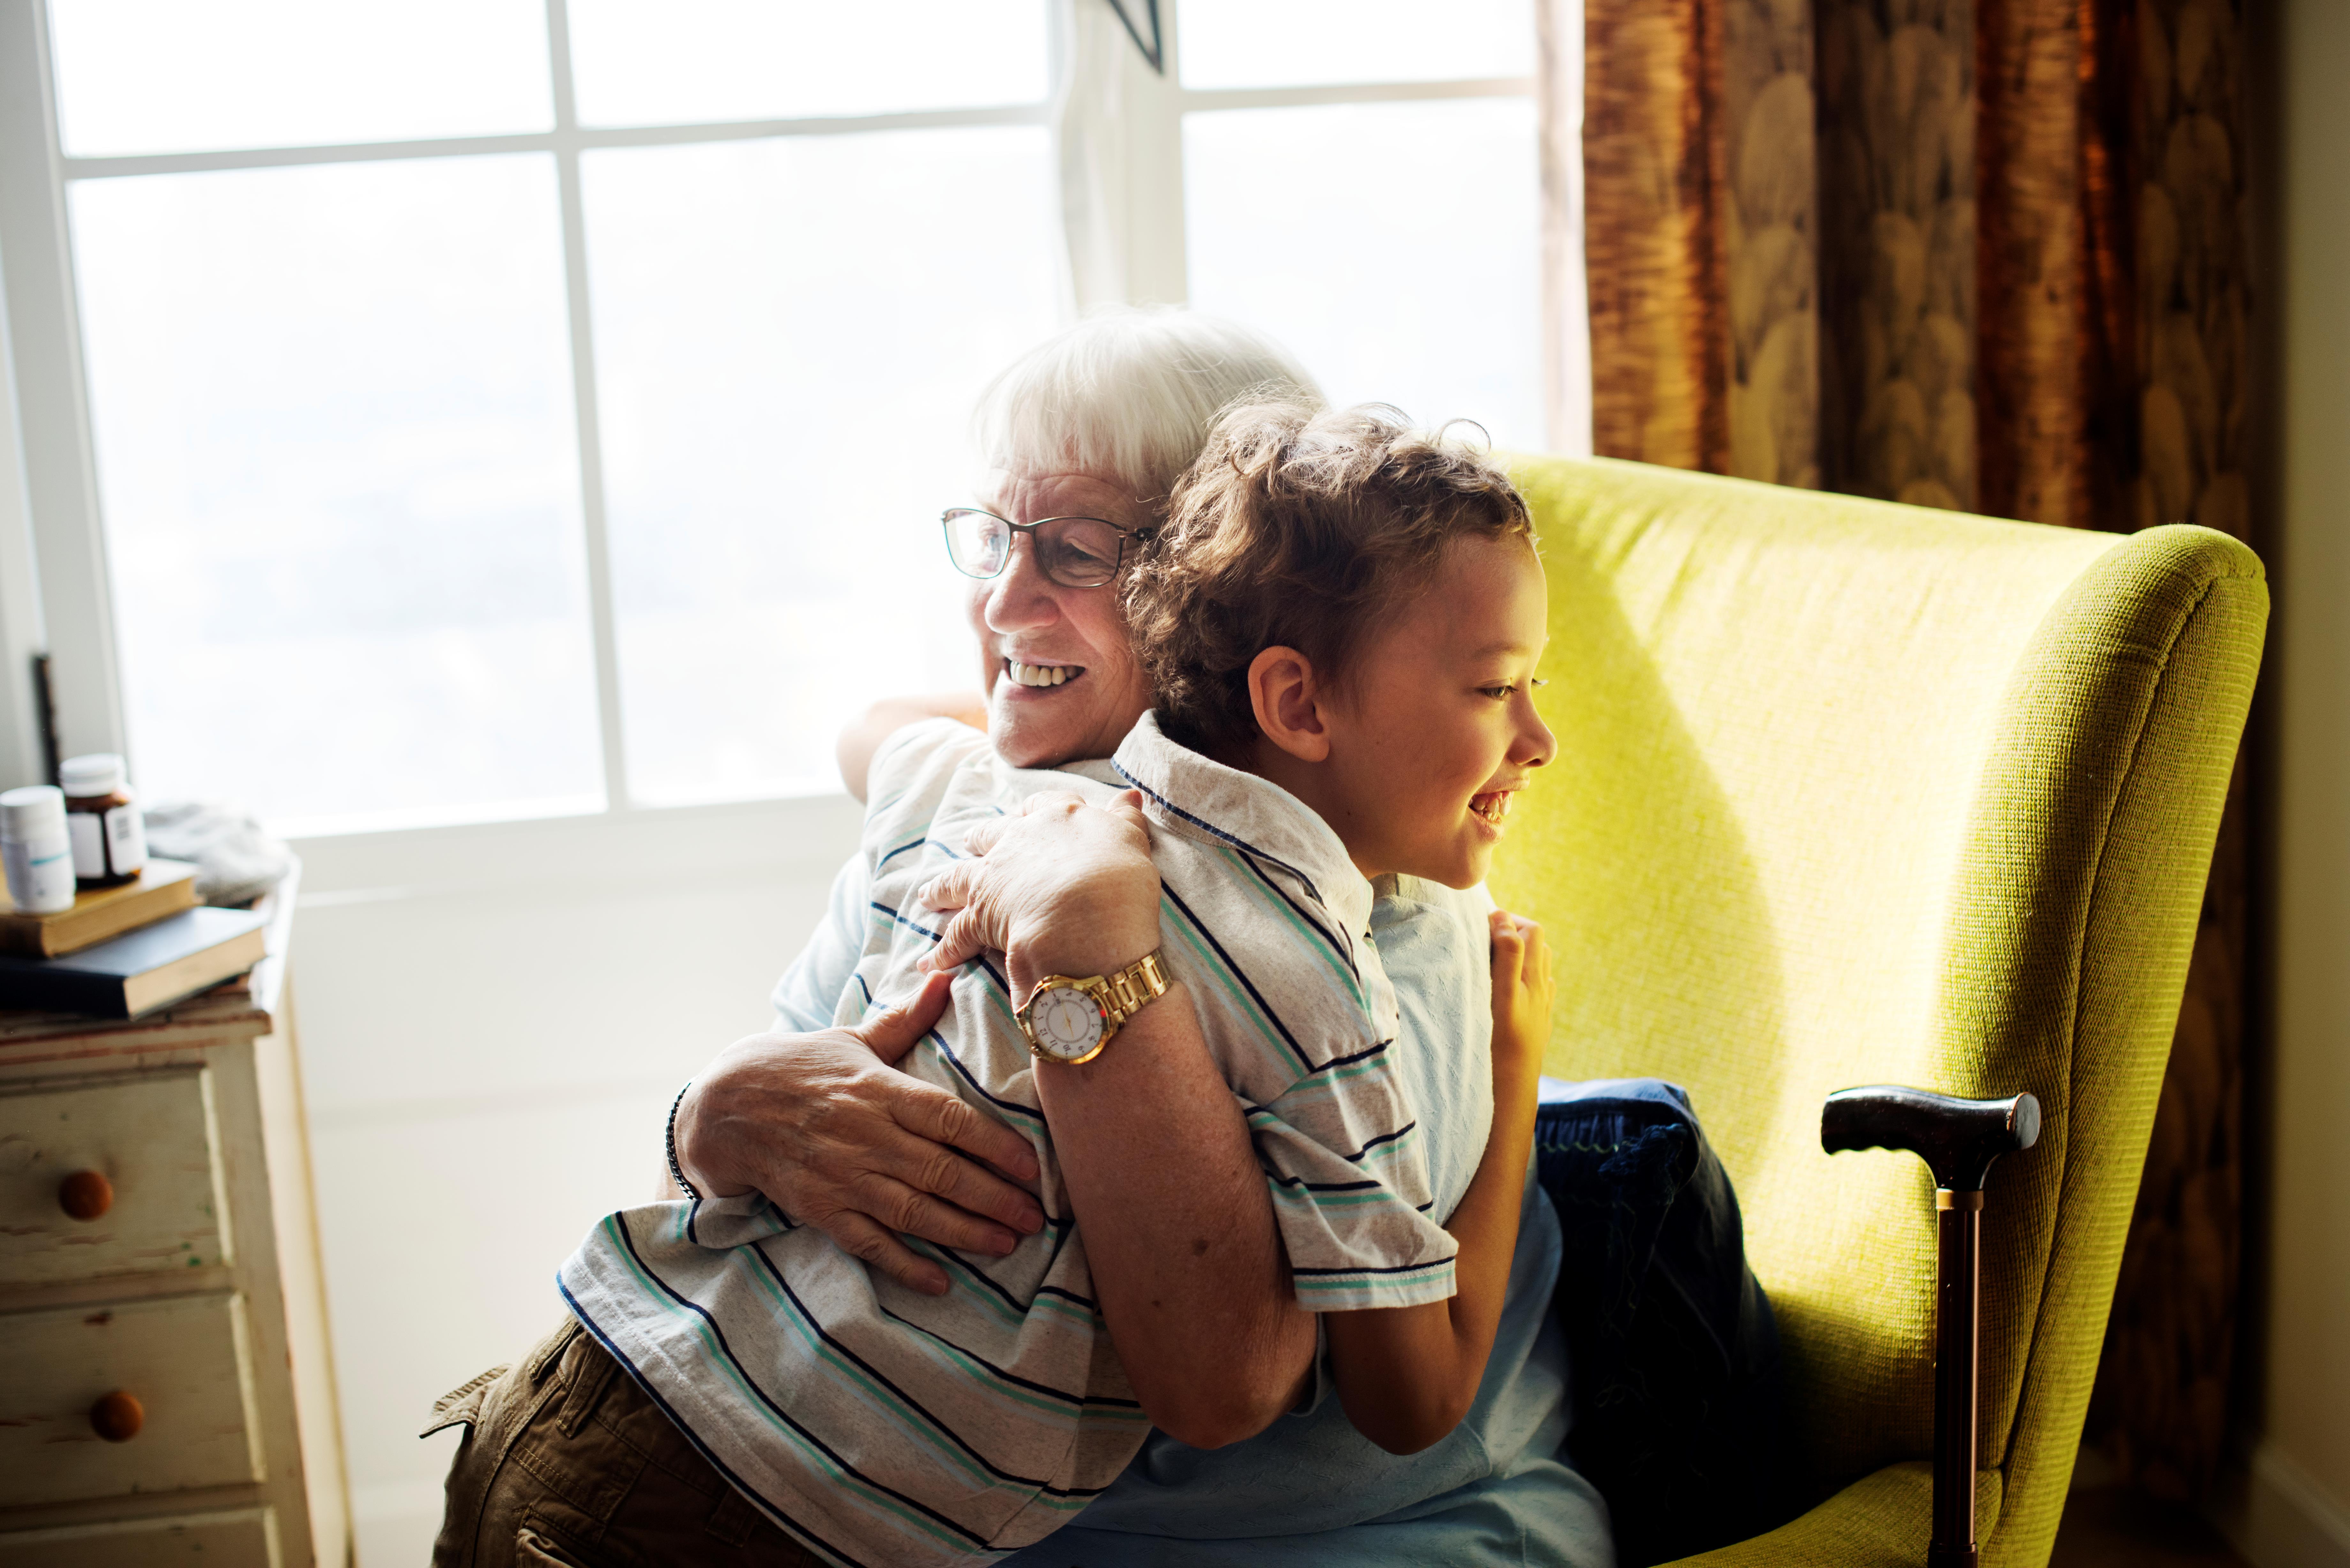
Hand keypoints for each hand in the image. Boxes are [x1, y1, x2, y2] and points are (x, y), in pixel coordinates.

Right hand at [674, 971, 1045, 1295]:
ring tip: (1007, 1244)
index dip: (996, 1145)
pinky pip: (869, 1243)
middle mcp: (867, 1136)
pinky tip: (940, 1280)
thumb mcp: (852, 1040)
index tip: (1033, 1166)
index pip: (951, 1119)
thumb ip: (905, 1021)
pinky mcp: (821, 1209)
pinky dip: (905, 1264)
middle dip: (995, 1198)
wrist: (724, 1107)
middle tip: (1036, 1217)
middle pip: (942, 1171)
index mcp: (879, 1090)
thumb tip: (946, 978)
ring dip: (965, 1232)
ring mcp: (843, 1177)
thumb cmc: (798, 1068)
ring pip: (914, 1212)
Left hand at [919, 790, 1162, 993]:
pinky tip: (930, 962)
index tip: (1027, 815)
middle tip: (970, 844)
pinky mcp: (980, 917)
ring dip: (941, 888)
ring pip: (957, 878)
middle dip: (980, 840)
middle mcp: (1019, 841)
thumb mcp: (1131, 841)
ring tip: (928, 896)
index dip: (1034, 811)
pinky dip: (942, 951)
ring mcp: (995, 878)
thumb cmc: (1118, 880)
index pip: (1042, 805)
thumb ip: (1126, 818)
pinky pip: (955, 936)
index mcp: (1058, 818)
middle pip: (990, 835)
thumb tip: (1130, 795)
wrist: (1089, 919)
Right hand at [1488, 909, 1553, 1090]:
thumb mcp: (1503, 993)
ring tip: (1492, 959)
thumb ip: (1506, 954)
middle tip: (1484, 939)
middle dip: (1514, 933)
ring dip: (1520, 954)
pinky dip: (1524, 977)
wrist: (1512, 1088)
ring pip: (1538, 965)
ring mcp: (1542, 1005)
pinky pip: (1537, 988)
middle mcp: (1542, 988)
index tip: (1480, 928)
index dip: (1507, 921)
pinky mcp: (1538, 1021)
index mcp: (1533, 977)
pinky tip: (1507, 987)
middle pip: (1537, 944)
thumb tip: (1503, 919)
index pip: (1530, 930)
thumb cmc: (1501, 1041)